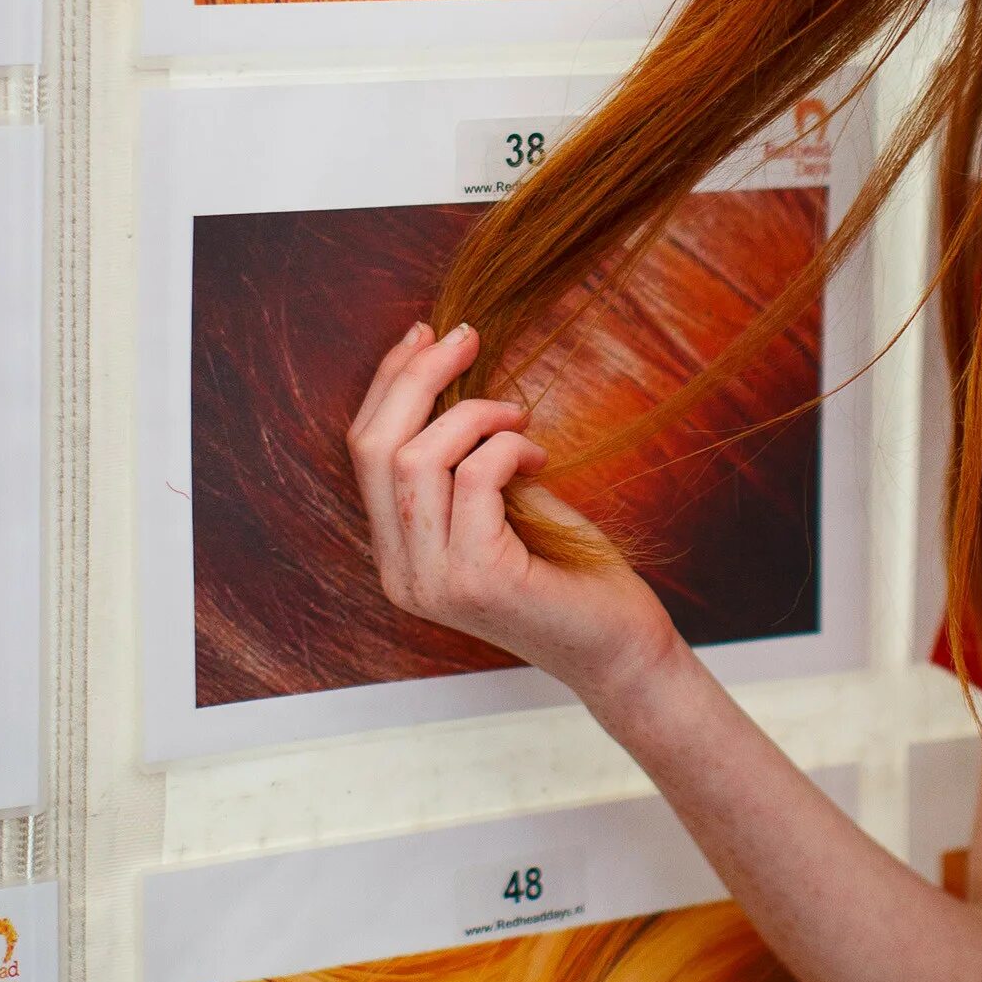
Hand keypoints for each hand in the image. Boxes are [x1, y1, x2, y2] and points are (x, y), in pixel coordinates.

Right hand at [346, 320, 685, 709]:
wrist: (617, 646)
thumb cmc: (567, 569)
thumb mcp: (501, 502)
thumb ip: (462, 459)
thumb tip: (447, 371)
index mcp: (397, 552)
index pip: (363, 452)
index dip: (388, 384)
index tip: (427, 335)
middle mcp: (401, 572)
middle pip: (374, 447)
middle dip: (416, 376)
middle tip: (466, 337)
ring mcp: (433, 580)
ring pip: (414, 459)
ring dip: (472, 414)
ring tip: (518, 416)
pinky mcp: (476, 579)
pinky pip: (473, 479)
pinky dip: (506, 448)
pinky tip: (538, 457)